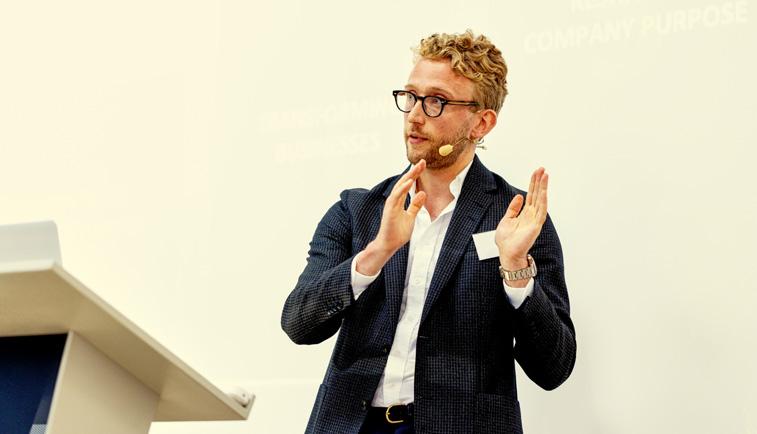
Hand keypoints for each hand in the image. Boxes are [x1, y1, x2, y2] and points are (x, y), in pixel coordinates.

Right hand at [355, 160, 426, 274]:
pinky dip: (403, 188)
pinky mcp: (390, 210)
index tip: (423, 165)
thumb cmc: (397, 232)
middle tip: (422, 161)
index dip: (415, 175)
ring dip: (409, 176)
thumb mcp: (411, 217)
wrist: (389, 244)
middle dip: (413, 172)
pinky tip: (410, 181)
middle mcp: (394, 200)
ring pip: (400, 186)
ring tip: (417, 167)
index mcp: (399, 201)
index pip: (408, 184)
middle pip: (404, 182)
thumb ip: (415, 205)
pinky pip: (396, 196)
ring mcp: (391, 204)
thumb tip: (422, 193)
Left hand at [495, 167, 547, 270]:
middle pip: (537, 194)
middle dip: (539, 181)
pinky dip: (543, 201)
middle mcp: (532, 215)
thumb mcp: (507, 219)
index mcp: (525, 213)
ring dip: (543, 188)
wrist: (507, 253)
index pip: (531, 194)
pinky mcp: (536, 226)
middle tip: (542, 169)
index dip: (533, 183)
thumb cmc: (507, 241)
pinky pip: (541, 211)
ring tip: (545, 175)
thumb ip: (513, 208)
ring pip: (541, 200)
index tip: (536, 172)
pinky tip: (544, 192)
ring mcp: (535, 220)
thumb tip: (519, 196)